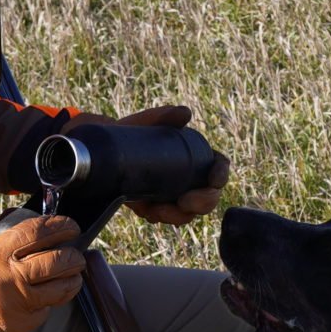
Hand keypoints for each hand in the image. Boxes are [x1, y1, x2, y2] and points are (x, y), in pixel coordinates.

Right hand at [0, 215, 86, 331]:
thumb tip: (16, 216)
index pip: (39, 232)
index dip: (60, 225)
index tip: (69, 225)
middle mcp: (11, 279)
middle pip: (60, 260)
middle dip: (73, 252)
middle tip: (74, 250)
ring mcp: (19, 305)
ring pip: (62, 288)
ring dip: (72, 277)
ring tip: (72, 272)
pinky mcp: (21, 327)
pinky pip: (46, 309)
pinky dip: (50, 300)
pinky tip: (46, 294)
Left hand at [108, 105, 228, 225]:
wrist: (109, 152)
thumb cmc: (135, 133)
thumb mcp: (147, 122)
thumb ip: (165, 115)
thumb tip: (185, 113)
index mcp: (198, 156)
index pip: (218, 167)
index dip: (221, 174)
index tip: (213, 180)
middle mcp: (192, 179)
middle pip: (210, 198)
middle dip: (202, 203)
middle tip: (184, 201)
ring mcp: (177, 195)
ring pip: (189, 214)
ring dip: (178, 216)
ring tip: (158, 210)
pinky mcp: (162, 207)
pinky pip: (167, 218)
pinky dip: (160, 216)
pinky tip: (148, 210)